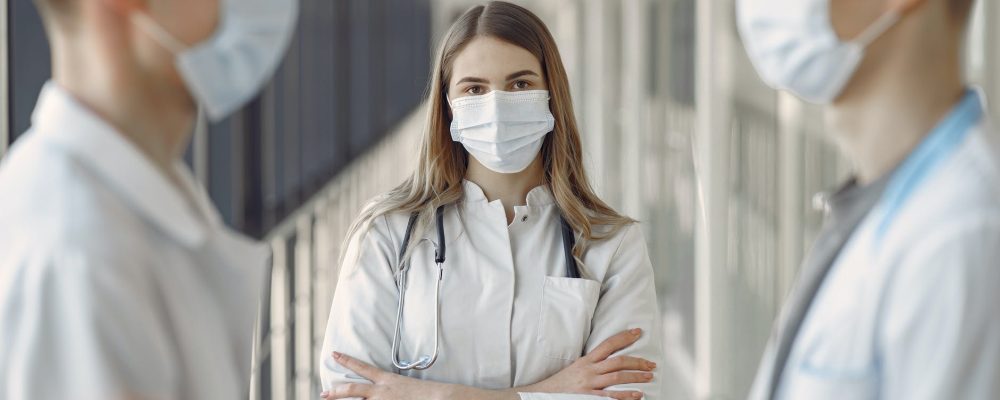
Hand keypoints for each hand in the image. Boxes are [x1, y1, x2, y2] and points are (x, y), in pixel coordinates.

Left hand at [321, 352, 451, 399]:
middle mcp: (380, 392)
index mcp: (386, 380)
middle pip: (352, 390)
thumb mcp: (404, 384)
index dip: (346, 360)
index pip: (362, 367)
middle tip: (323, 393)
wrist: (437, 397)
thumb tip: (381, 389)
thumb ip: (390, 386)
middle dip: (336, 392)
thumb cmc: (425, 392)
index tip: (334, 355)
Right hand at [520, 328, 655, 399]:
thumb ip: (593, 363)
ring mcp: (590, 384)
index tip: (638, 332)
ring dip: (636, 376)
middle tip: (651, 363)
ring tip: (649, 376)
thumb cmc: (562, 383)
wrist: (543, 394)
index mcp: (586, 360)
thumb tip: (611, 359)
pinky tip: (637, 395)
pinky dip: (626, 395)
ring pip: (617, 377)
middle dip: (637, 361)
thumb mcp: (577, 368)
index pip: (608, 344)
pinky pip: (610, 396)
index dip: (624, 337)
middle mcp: (589, 370)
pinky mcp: (588, 397)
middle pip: (618, 361)